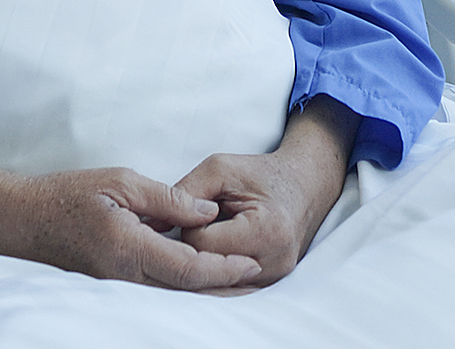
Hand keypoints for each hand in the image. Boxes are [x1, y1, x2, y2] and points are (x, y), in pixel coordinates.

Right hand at [0, 159, 262, 290]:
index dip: (223, 270)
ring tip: (238, 278)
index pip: (187, 268)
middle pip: (184, 289)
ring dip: (205, 288)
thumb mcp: (121, 181)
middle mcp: (122, 275)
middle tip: (256, 277)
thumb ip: (167, 198)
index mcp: (127, 247)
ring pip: (170, 294)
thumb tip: (207, 210)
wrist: (21, 219)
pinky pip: (153, 290)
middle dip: (222, 286)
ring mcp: (115, 285)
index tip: (250, 265)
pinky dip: (181, 285)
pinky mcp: (110, 284)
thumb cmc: (68, 193)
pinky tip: (200, 277)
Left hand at [176, 95, 360, 289]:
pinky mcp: (271, 283)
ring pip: (215, 282)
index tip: (202, 209)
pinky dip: (220, 269)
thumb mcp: (220, 169)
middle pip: (207, 269)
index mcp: (265, 230)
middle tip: (205, 222)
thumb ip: (183, 192)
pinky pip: (230, 286)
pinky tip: (221, 249)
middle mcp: (274, 261)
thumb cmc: (260, 174)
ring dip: (208, 259)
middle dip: (196, 246)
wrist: (304, 184)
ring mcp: (275, 277)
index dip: (190, 225)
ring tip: (216, 233)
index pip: (201, 245)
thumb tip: (151, 223)